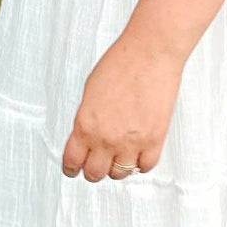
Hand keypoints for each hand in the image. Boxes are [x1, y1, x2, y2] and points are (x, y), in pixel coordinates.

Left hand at [60, 26, 185, 181]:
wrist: (149, 53)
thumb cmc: (121, 63)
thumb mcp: (90, 93)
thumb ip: (87, 119)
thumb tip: (87, 136)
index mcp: (85, 125)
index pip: (72, 161)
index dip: (71, 168)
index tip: (74, 170)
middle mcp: (106, 138)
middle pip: (95, 173)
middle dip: (93, 170)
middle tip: (96, 165)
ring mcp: (131, 142)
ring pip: (120, 173)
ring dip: (117, 168)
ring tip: (119, 157)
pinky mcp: (154, 139)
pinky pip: (146, 166)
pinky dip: (141, 163)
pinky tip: (139, 154)